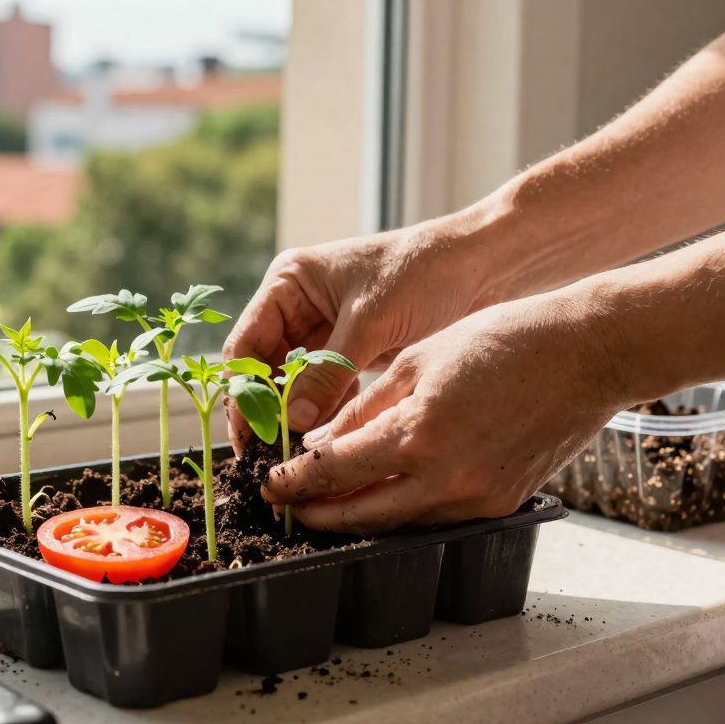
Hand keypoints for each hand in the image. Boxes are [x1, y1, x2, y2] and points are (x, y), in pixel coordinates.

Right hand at [222, 216, 499, 449]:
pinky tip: (321, 441)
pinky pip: (321, 390)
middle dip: (264, 410)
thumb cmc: (423, 273)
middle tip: (265, 455)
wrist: (482, 266)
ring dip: (291, 416)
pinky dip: (320, 413)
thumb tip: (292, 422)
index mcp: (289, 283)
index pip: (247, 344)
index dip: (242, 392)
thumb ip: (327, 372)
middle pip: (264, 368)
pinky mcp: (348, 352)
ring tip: (288, 456)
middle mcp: (297, 305)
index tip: (247, 435)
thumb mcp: (370, 323)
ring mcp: (322, 330)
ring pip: (291, 384)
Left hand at [261, 292, 628, 533]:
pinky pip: (435, 518)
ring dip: (359, 518)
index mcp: (417, 435)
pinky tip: (383, 495)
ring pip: (399, 523)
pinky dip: (403, 510)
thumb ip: (366, 407)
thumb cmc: (503, 341)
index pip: (334, 472)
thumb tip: (324, 440)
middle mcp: (445, 478)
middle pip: (361, 515)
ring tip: (327, 505)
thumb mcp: (418, 360)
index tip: (271, 485)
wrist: (586, 355)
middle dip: (317, 514)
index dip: (295, 482)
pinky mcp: (500, 504)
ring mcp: (476, 498)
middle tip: (289, 507)